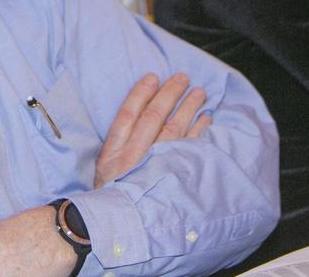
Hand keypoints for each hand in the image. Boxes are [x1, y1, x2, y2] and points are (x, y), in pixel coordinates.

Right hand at [94, 73, 210, 187]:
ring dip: (188, 108)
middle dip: (169, 95)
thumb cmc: (109, 197)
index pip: (127, 115)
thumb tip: (139, 117)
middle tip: (182, 78)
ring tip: (199, 93)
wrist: (116, 230)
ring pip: (174, 130)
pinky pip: (190, 150)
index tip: (152, 77)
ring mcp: (154, 168)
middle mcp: (133, 158)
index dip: (140, 94)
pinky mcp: (172, 179)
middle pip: (153, 118)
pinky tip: (206, 119)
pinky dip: (199, 132)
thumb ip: (117, 147)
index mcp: (112, 154)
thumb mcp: (103, 171)